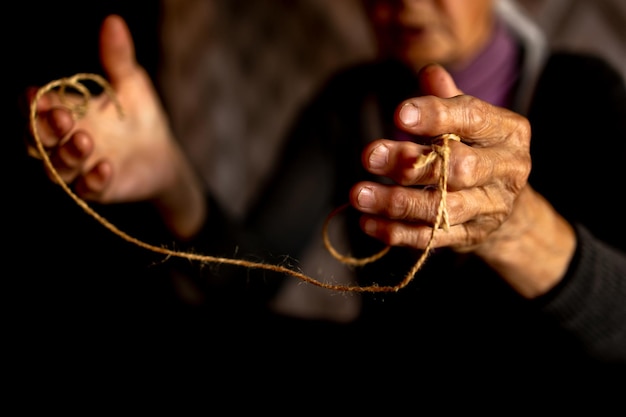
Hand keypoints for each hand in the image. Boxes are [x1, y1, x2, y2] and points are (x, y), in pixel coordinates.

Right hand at [27, 15, 204, 238]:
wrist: (162, 153)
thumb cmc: (138, 115)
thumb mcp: (130, 83)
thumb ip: (117, 59)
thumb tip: (114, 22)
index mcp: (65, 112)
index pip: (35, 108)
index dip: (32, 103)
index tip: (36, 93)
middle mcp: (64, 141)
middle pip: (37, 140)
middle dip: (43, 128)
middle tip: (60, 116)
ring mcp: (78, 167)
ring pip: (57, 168)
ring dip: (67, 154)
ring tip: (85, 139)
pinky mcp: (98, 188)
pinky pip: (87, 190)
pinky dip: (94, 179)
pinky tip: (105, 167)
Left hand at [349, 64, 575, 296]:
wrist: (503, 203)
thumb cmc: (476, 149)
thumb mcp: (468, 121)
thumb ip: (447, 99)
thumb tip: (428, 72)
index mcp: (508, 132)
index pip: (473, 118)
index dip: (435, 116)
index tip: (397, 115)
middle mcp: (507, 170)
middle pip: (458, 168)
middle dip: (410, 162)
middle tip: (368, 155)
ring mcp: (492, 209)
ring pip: (443, 209)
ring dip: (397, 202)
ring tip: (358, 194)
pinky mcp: (472, 237)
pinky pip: (432, 238)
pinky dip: (398, 233)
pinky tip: (368, 222)